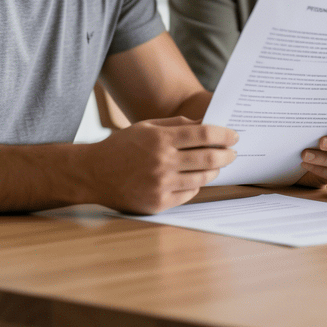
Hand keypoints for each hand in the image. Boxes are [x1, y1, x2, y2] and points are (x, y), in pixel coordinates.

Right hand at [86, 116, 236, 214]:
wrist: (92, 174)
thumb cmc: (121, 146)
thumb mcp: (146, 127)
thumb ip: (177, 124)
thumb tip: (206, 123)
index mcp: (160, 139)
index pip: (203, 134)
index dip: (224, 134)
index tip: (234, 136)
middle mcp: (162, 162)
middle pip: (208, 157)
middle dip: (227, 154)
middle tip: (233, 152)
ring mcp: (161, 184)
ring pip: (202, 178)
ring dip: (215, 171)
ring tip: (218, 165)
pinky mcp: (158, 203)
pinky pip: (189, 194)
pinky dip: (197, 185)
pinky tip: (197, 179)